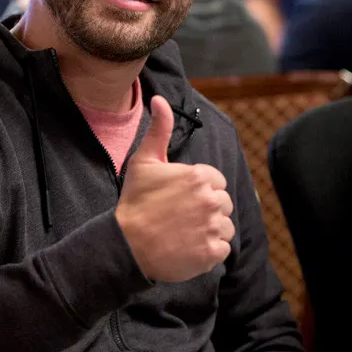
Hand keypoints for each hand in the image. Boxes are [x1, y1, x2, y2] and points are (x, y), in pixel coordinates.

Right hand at [116, 96, 233, 281]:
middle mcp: (210, 199)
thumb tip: (159, 99)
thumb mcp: (144, 161)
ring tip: (185, 234)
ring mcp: (213, 227)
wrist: (126, 244)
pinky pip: (223, 250)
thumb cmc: (135, 202)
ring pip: (225, 227)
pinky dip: (209, 252)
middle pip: (224, 204)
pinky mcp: (212, 252)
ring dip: (210, 232)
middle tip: (182, 218)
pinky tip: (189, 248)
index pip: (217, 183)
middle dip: (207, 211)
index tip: (181, 200)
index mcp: (199, 176)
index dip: (200, 191)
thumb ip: (159, 129)